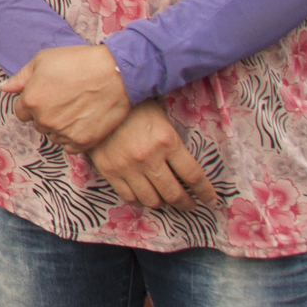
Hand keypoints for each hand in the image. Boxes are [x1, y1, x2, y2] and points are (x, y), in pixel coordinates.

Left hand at [1, 43, 131, 151]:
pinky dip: (74, 137)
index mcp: (32, 100)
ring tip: (77, 109)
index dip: (34, 103)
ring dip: (60, 127)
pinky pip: (70, 147)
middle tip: (65, 99)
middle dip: (47, 114)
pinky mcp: (83, 142)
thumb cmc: (78, 62)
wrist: (115, 74)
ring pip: (54, 136)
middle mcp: (45, 120)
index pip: (22, 112)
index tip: (48, 95)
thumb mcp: (43, 61)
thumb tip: (4, 88)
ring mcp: (64, 133)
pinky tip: (84, 121)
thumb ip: (21, 78)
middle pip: (38, 124)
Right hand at [87, 100, 218, 210]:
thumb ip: (174, 144)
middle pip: (174, 194)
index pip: (194, 176)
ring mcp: (128, 166)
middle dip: (186, 203)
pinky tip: (144, 195)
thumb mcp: (161, 119)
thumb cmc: (134, 107)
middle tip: (189, 205)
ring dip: (163, 203)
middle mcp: (149, 158)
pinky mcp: (109, 170)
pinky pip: (129, 196)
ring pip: (152, 200)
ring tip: (166, 201)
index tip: (211, 200)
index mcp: (167, 141)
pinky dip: (140, 200)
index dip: (205, 192)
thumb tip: (187, 170)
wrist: (95, 101)